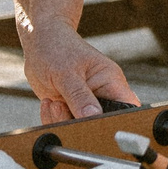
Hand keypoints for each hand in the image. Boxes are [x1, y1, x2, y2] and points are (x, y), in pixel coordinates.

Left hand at [19, 19, 136, 122]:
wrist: (40, 41)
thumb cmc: (57, 47)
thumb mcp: (67, 72)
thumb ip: (79, 96)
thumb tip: (94, 116)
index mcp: (111, 82)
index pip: (126, 107)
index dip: (116, 120)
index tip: (94, 122)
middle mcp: (101, 95)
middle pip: (100, 123)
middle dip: (79, 122)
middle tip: (62, 106)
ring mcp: (85, 104)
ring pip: (79, 127)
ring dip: (61, 119)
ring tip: (53, 101)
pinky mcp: (70, 109)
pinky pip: (64, 124)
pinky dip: (52, 118)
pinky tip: (48, 102)